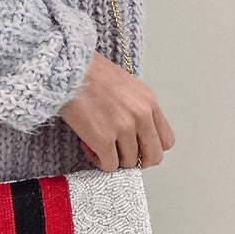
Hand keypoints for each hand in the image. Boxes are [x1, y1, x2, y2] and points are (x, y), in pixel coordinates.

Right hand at [58, 50, 175, 170]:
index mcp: (149, 102)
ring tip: (98, 145)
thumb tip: (135, 133)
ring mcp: (123, 128)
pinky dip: (99, 161)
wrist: (69, 68)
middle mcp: (141, 116)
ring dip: (113, 158)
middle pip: (153, 156)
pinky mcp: (103, 139)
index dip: (151, 148)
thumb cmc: (91, 72)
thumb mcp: (127, 86)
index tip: (139, 148)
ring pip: (129, 163)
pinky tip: (89, 146)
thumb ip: (137, 109)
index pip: (166, 140)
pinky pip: (109, 165)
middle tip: (122, 156)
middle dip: (138, 161)